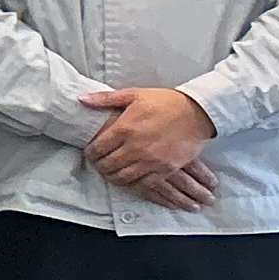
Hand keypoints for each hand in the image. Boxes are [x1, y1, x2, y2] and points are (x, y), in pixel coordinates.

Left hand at [84, 85, 219, 206]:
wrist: (198, 112)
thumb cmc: (165, 101)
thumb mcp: (134, 95)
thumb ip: (105, 99)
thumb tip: (81, 99)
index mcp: (125, 128)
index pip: (98, 148)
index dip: (91, 153)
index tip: (91, 153)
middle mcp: (136, 147)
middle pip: (108, 166)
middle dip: (100, 166)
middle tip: (99, 165)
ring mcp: (151, 160)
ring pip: (123, 178)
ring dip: (114, 177)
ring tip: (112, 173)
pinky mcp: (166, 169)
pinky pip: (145, 184)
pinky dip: (134, 184)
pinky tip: (131, 180)